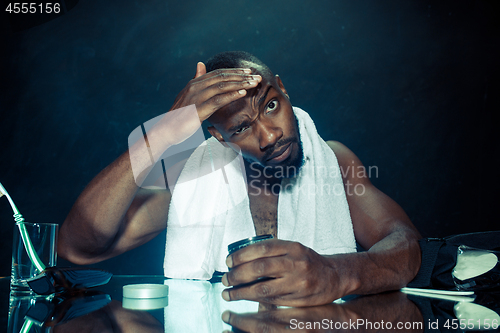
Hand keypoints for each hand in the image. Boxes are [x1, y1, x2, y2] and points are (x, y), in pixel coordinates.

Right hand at [144, 62, 261, 154]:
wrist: (167, 129)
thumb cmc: (180, 115)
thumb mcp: (189, 95)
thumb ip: (197, 81)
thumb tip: (201, 64)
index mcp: (195, 82)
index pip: (219, 73)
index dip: (235, 71)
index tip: (249, 72)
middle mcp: (196, 86)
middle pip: (223, 77)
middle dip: (242, 76)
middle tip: (257, 76)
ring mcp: (197, 96)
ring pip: (223, 86)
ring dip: (241, 84)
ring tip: (254, 83)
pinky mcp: (199, 108)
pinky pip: (218, 99)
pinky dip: (232, 95)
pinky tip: (243, 93)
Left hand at [221, 239, 343, 306]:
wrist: (334, 276)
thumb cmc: (307, 261)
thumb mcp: (293, 249)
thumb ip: (272, 251)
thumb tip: (239, 258)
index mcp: (292, 247)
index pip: (261, 248)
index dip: (240, 255)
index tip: (228, 262)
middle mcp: (296, 263)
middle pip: (259, 268)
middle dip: (237, 275)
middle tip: (225, 279)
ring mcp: (298, 282)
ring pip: (263, 288)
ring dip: (241, 292)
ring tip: (229, 293)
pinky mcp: (299, 298)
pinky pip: (272, 300)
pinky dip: (254, 300)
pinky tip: (245, 298)